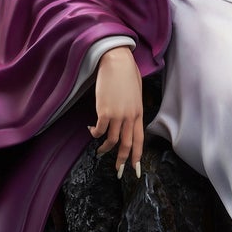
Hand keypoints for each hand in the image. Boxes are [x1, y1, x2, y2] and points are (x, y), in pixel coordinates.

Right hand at [89, 46, 143, 177]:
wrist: (116, 61)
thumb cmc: (126, 72)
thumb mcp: (136, 92)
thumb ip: (133, 107)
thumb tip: (128, 115)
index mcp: (139, 112)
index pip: (139, 140)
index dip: (137, 156)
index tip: (135, 169)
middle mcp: (130, 117)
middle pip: (126, 144)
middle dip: (121, 160)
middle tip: (118, 171)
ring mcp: (117, 115)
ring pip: (111, 140)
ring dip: (104, 148)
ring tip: (99, 151)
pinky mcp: (104, 111)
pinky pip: (99, 130)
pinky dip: (94, 134)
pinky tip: (91, 130)